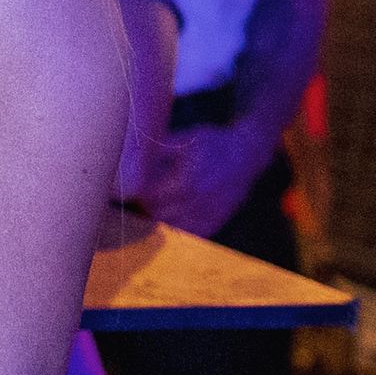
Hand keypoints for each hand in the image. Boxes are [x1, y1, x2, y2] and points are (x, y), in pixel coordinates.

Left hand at [140, 125, 276, 237]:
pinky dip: (177, 228)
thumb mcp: (184, 139)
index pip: (149, 199)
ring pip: (172, 228)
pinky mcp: (216, 223)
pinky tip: (172, 215)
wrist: (247, 154)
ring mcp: (208, 216)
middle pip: (157, 216)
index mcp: (186, 182)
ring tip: (153, 206)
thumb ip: (157, 151)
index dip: (135, 194)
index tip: (128, 188)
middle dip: (143, 208)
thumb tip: (129, 156)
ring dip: (158, 219)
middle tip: (137, 198)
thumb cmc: (212, 144)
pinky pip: (190, 235)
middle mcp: (198, 203)